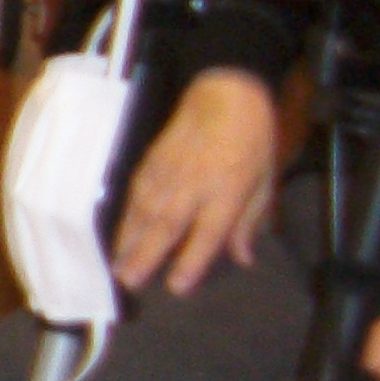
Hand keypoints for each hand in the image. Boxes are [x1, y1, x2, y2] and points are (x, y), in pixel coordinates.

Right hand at [109, 68, 280, 293]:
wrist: (224, 94)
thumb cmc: (252, 139)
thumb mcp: (264, 181)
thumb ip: (250, 221)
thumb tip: (243, 258)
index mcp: (228, 190)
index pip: (209, 231)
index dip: (192, 259)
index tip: (176, 286)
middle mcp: (194, 184)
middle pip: (166, 224)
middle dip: (145, 254)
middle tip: (127, 282)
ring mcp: (167, 172)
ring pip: (143, 210)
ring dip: (127, 240)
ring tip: (114, 266)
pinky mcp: (151, 161)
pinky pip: (135, 193)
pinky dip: (125, 216)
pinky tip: (117, 234)